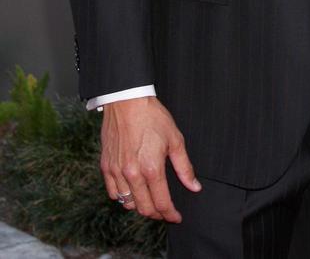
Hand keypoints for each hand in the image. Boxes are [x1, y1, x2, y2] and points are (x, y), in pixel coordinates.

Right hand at [100, 96, 200, 220]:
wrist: (126, 101)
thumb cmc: (152, 117)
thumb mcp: (175, 139)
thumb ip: (184, 167)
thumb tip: (194, 186)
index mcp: (151, 168)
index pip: (162, 203)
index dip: (171, 214)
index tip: (176, 217)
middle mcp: (132, 174)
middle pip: (144, 208)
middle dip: (157, 213)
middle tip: (165, 211)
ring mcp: (117, 171)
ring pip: (128, 204)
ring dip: (140, 206)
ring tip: (150, 201)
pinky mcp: (106, 166)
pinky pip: (113, 193)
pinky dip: (123, 198)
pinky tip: (132, 191)